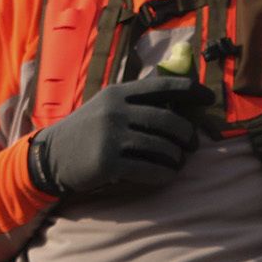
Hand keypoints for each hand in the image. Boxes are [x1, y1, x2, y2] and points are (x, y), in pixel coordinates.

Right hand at [27, 75, 217, 203]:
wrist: (51, 157)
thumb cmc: (87, 132)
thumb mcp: (106, 106)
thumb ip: (135, 102)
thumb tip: (178, 104)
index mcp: (118, 93)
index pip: (162, 86)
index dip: (190, 90)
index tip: (209, 98)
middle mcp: (115, 111)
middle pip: (169, 120)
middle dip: (188, 134)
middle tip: (193, 144)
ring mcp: (111, 137)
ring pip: (163, 147)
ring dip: (177, 158)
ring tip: (179, 162)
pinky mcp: (108, 163)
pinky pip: (150, 170)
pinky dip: (164, 174)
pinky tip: (167, 175)